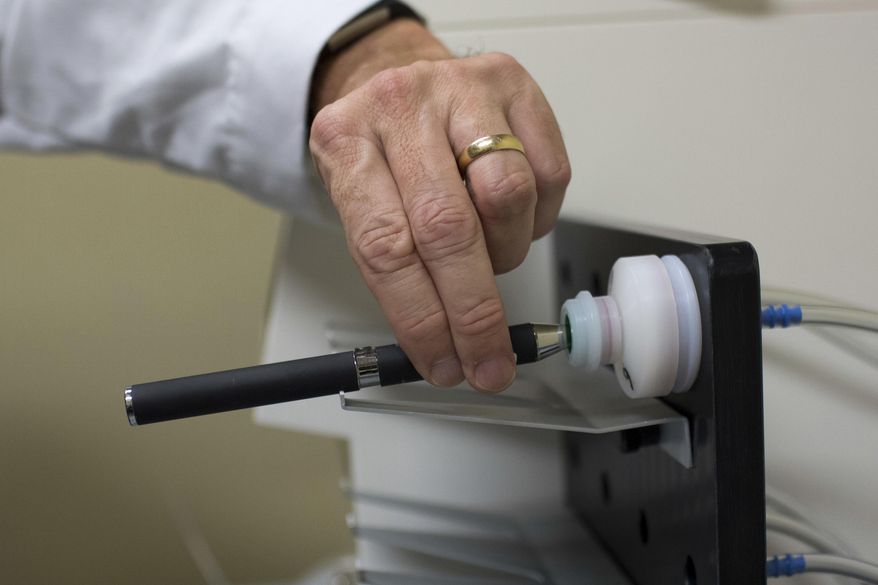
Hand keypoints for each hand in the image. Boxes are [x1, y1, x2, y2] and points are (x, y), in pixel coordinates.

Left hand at [310, 19, 569, 391]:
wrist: (397, 79)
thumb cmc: (381, 153)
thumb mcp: (360, 203)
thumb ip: (395, 268)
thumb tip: (443, 348)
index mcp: (346, 142)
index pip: (386, 249)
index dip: (422, 319)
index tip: (445, 364)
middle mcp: (401, 106)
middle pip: (449, 228)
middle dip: (474, 312)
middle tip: (488, 359)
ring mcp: (461, 88)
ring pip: (507, 197)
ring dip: (505, 255)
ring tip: (490, 259)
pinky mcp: (511, 84)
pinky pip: (548, 173)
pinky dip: (536, 219)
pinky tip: (512, 220)